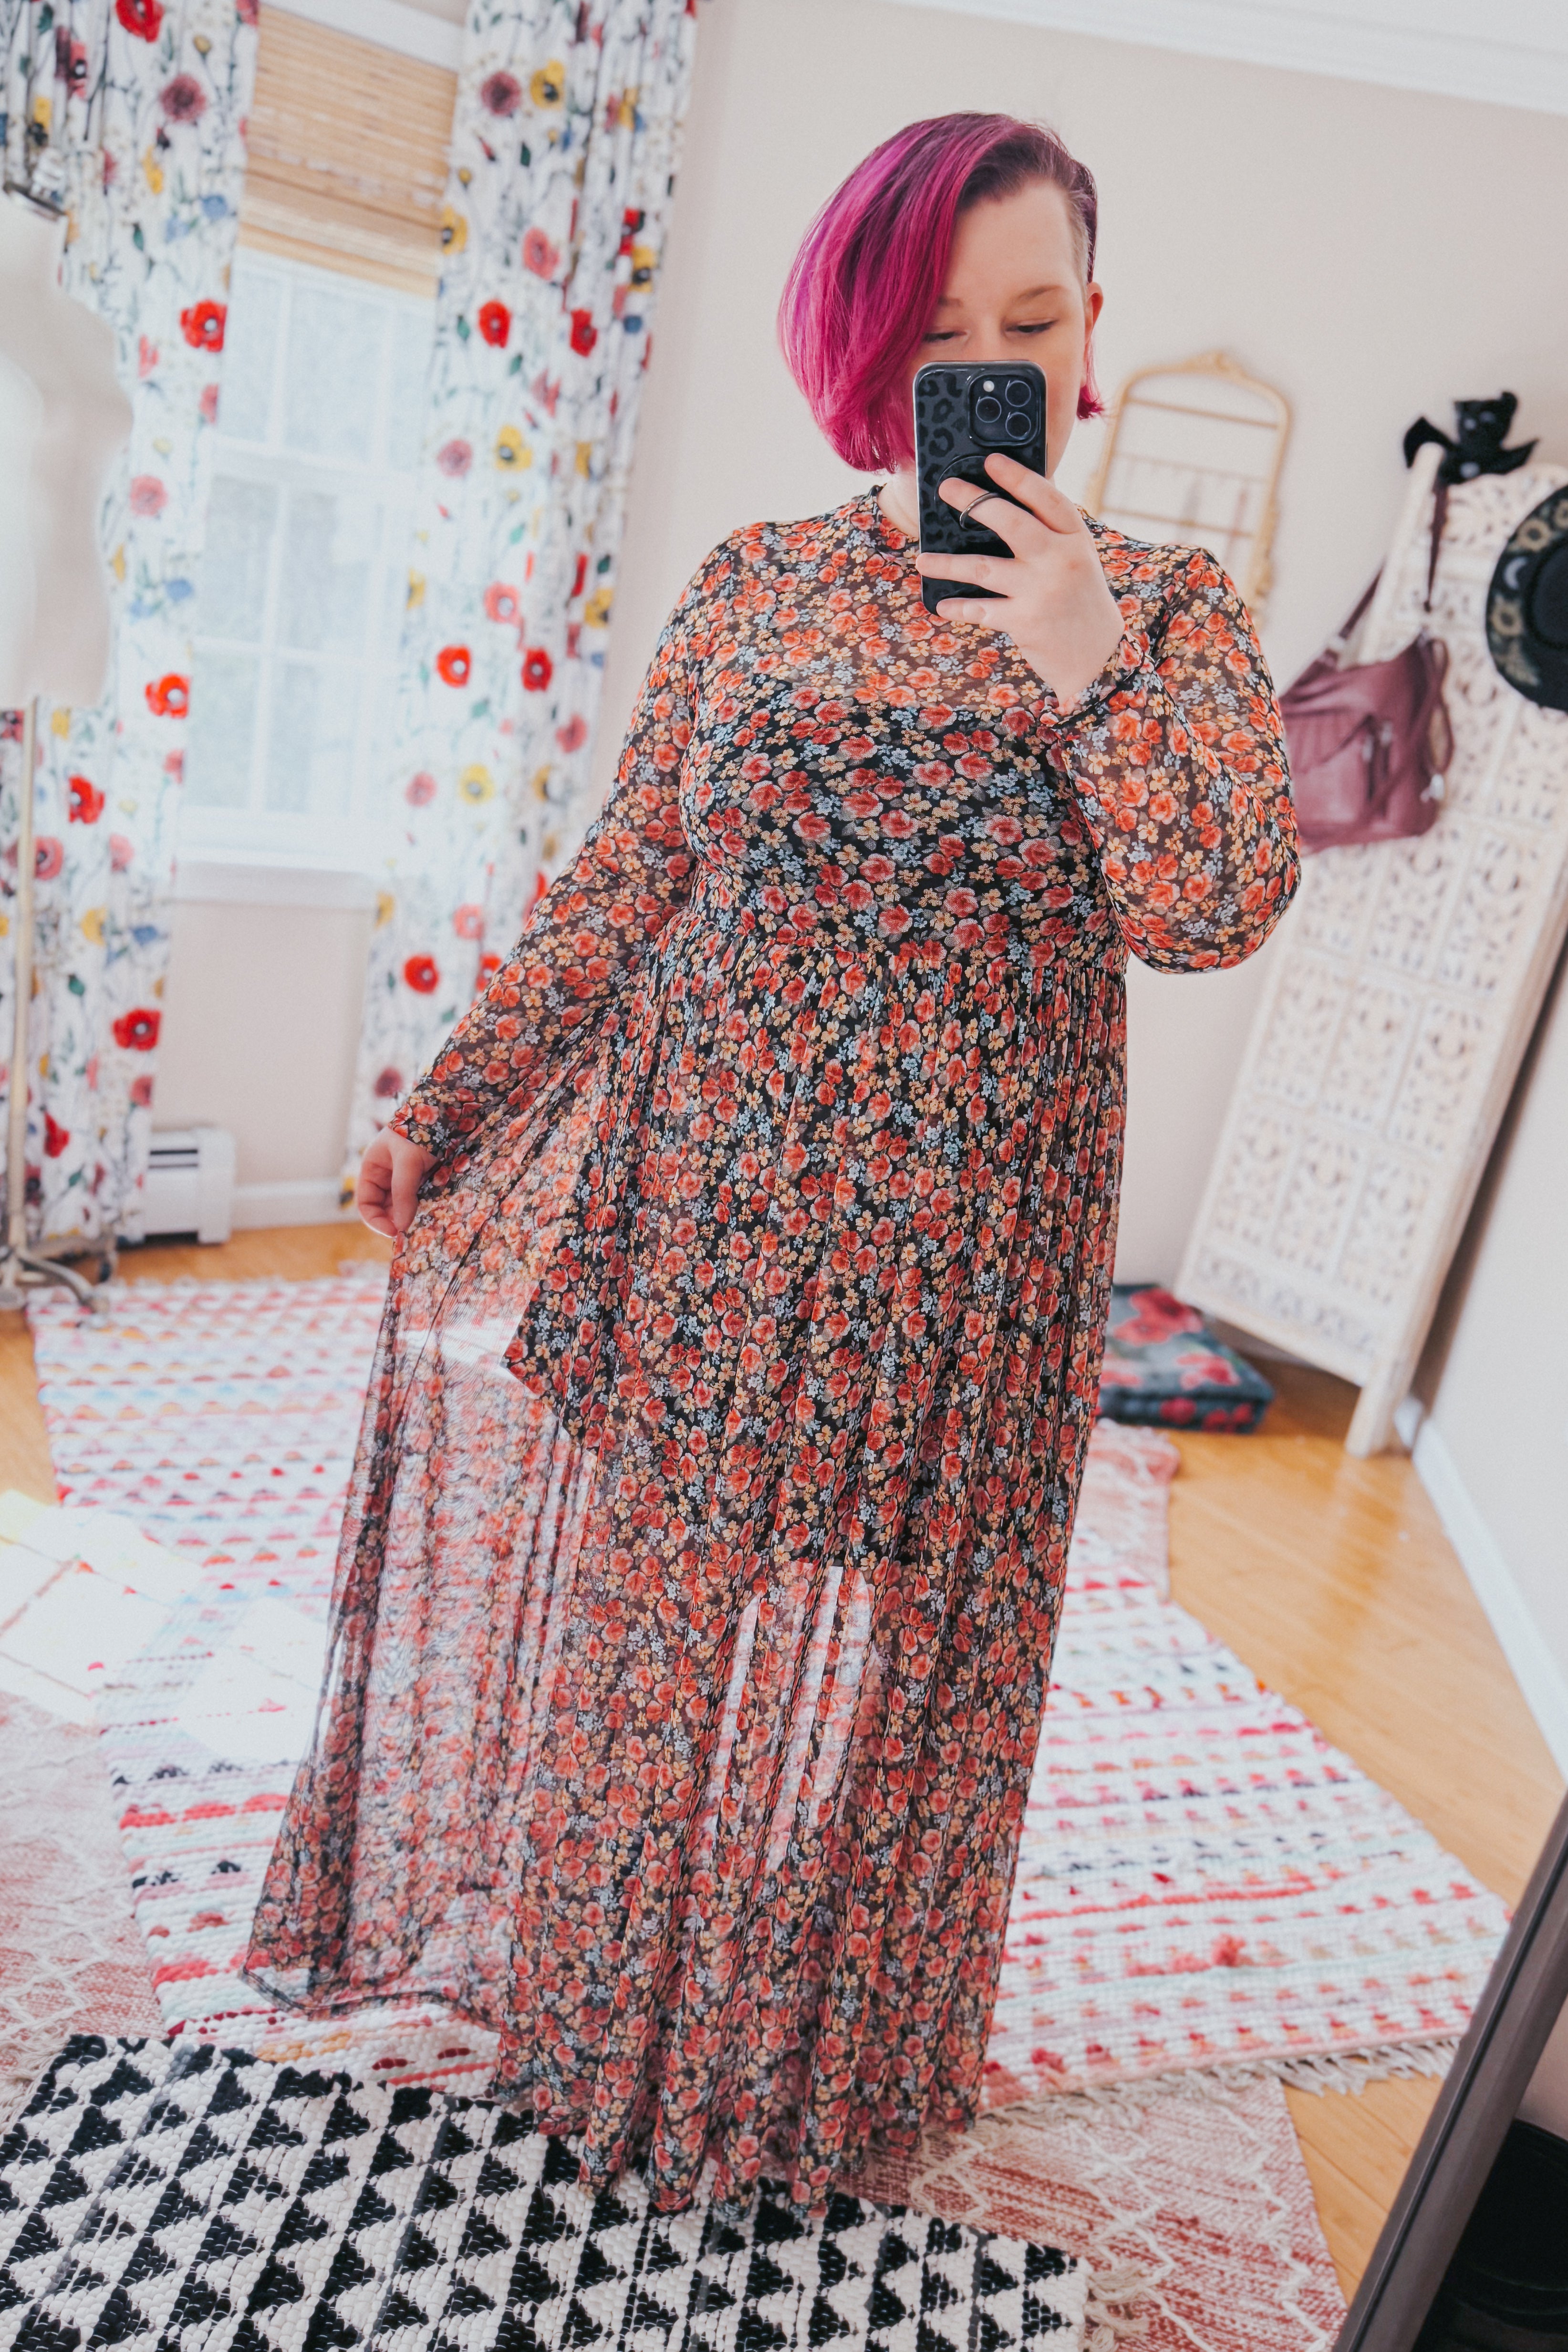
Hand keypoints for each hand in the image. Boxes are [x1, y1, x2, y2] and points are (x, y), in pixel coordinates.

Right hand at [357, 1129, 434, 1240]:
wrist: (446, 1112)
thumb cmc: (418, 1130)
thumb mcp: (407, 1161)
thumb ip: (403, 1192)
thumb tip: (401, 1225)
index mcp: (373, 1170)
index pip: (366, 1204)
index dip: (375, 1221)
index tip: (393, 1232)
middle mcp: (387, 1177)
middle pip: (385, 1209)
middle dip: (396, 1222)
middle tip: (412, 1233)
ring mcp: (406, 1179)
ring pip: (404, 1207)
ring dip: (412, 1217)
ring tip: (424, 1225)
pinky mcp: (425, 1181)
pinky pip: (421, 1201)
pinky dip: (425, 1209)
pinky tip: (433, 1214)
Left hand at [915, 450, 1124, 708]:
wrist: (1100, 661)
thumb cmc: (1081, 606)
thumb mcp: (1078, 564)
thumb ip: (1051, 539)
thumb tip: (1001, 513)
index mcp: (1076, 540)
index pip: (1048, 499)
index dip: (1018, 477)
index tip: (991, 460)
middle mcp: (1061, 560)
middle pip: (1012, 522)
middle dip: (975, 502)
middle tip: (947, 488)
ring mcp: (1042, 591)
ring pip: (984, 567)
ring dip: (949, 564)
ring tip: (922, 560)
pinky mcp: (1026, 621)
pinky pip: (982, 610)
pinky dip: (960, 608)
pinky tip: (942, 606)